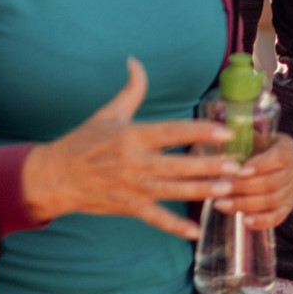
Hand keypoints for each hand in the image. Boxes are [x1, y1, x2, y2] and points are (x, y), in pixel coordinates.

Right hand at [22, 58, 240, 236]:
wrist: (55, 177)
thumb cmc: (84, 141)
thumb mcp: (109, 113)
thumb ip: (131, 90)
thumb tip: (135, 61)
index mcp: (132, 136)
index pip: (172, 132)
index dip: (199, 132)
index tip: (224, 131)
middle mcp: (134, 163)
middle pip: (178, 166)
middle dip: (209, 167)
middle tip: (237, 165)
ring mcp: (132, 188)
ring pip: (173, 192)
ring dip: (201, 191)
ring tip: (227, 189)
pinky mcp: (129, 208)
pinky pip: (156, 219)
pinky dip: (175, 228)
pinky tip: (195, 232)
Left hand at [220, 133, 292, 228]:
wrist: (256, 161)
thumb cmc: (249, 147)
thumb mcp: (245, 138)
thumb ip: (236, 139)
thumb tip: (218, 141)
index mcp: (286, 147)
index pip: (279, 158)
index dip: (260, 166)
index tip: (239, 171)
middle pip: (273, 182)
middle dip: (245, 188)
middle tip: (222, 189)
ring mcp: (292, 189)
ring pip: (272, 201)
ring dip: (246, 204)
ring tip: (221, 204)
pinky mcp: (287, 207)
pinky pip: (277, 217)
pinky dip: (261, 221)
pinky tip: (244, 220)